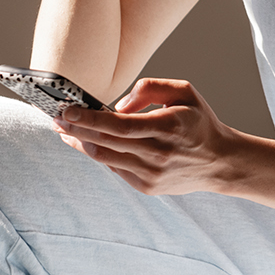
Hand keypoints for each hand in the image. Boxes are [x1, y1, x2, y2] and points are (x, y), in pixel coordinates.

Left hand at [52, 78, 237, 193]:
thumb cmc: (199, 122)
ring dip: (81, 143)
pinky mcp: (147, 187)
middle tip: (55, 118)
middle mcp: (158, 154)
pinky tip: (88, 142)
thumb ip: (149, 88)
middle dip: (75, 129)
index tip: (67, 109)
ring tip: (64, 130)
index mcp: (168, 127)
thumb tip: (118, 104)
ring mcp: (151, 175)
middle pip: (105, 142)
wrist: (220, 162)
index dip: (89, 118)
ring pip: (105, 158)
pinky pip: (114, 168)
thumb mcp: (184, 91)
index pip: (119, 125)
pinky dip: (98, 153)